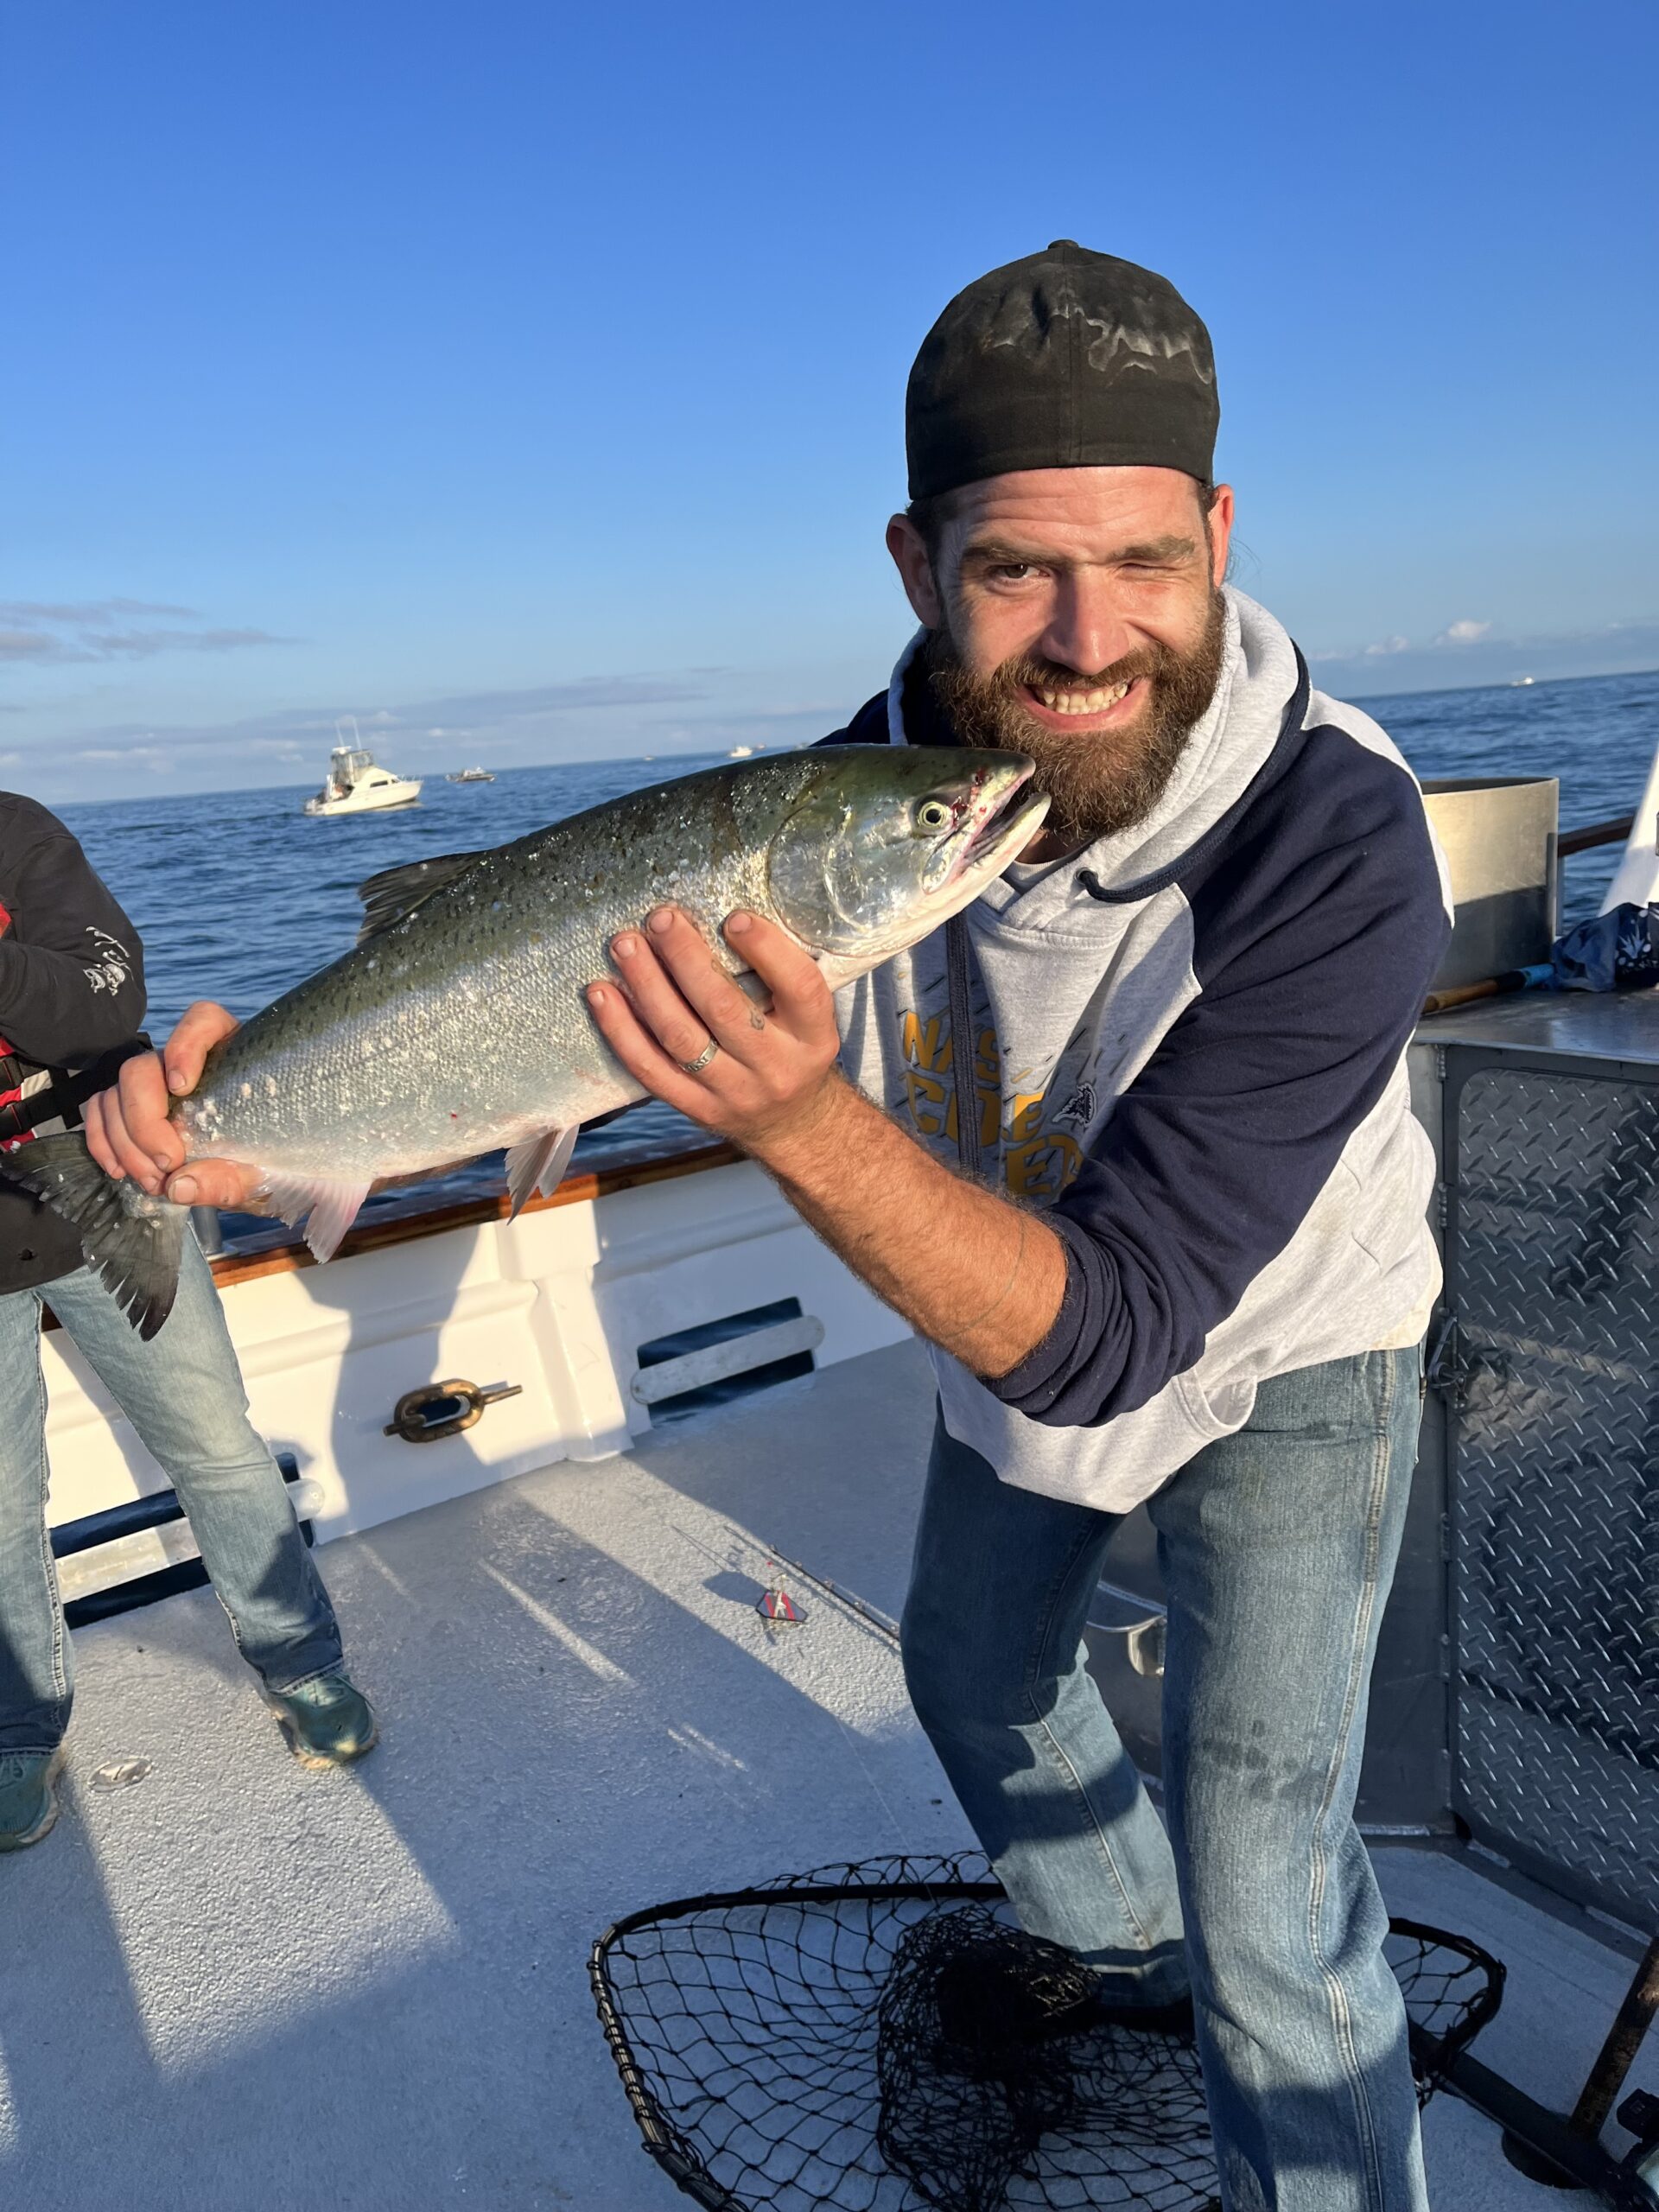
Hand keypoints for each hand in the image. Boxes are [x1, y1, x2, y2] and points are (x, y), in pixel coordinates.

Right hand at [83, 1000, 263, 1208]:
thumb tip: (178, 1185)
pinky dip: (104, 1142)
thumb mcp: (268, 1179)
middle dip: (145, 1120)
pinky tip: (122, 1171)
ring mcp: (157, 1083)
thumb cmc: (283, 1167)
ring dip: (124, 1141)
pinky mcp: (133, 1108)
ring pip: (116, 1092)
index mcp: (236, 1055)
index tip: (182, 1088)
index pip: (203, 1020)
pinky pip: (100, 1111)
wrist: (280, 1181)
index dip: (184, 1047)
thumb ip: (231, 1180)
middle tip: (168, 1163)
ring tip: (154, 1181)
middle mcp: (191, 1063)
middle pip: (143, 1067)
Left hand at [586, 907, 841, 1156]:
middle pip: (725, 1009)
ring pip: (681, 1038)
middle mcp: (777, 1067)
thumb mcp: (808, 1017)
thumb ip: (779, 975)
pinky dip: (621, 1030)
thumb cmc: (793, 1048)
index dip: (768, 950)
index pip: (799, 988)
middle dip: (686, 958)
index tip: (734, 917)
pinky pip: (651, 1070)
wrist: (791, 1123)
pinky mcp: (697, 1109)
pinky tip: (600, 994)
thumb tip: (725, 911)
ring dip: (647, 986)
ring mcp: (734, 1093)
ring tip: (625, 945)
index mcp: (814, 1036)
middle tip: (660, 918)